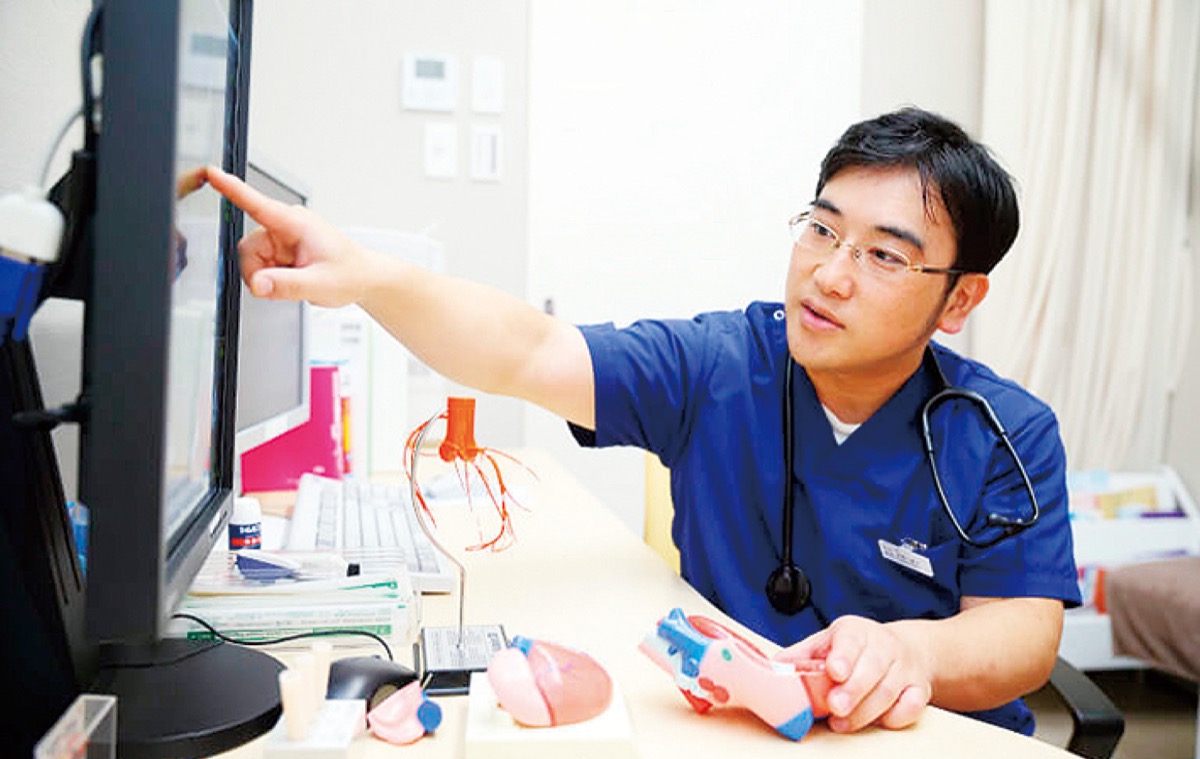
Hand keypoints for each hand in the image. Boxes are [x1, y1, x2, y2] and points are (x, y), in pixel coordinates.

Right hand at [203, 166, 374, 307]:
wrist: (362, 278)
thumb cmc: (349, 273)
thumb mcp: (320, 284)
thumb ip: (287, 285)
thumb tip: (258, 284)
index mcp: (296, 223)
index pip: (257, 203)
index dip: (231, 188)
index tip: (211, 173)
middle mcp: (285, 227)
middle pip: (247, 247)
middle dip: (257, 271)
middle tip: (279, 285)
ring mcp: (281, 240)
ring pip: (251, 260)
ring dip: (265, 277)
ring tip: (294, 280)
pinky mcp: (279, 252)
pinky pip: (260, 267)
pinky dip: (270, 279)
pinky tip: (291, 279)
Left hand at [774, 615, 931, 732]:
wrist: (905, 649)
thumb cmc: (856, 649)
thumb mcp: (827, 642)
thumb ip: (802, 656)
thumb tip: (771, 669)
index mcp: (855, 631)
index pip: (850, 640)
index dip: (843, 656)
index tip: (834, 670)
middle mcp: (883, 646)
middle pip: (872, 667)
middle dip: (853, 690)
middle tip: (836, 707)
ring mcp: (904, 668)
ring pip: (889, 690)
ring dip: (866, 710)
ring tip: (842, 723)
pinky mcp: (920, 688)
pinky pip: (913, 705)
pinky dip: (897, 716)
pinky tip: (879, 721)